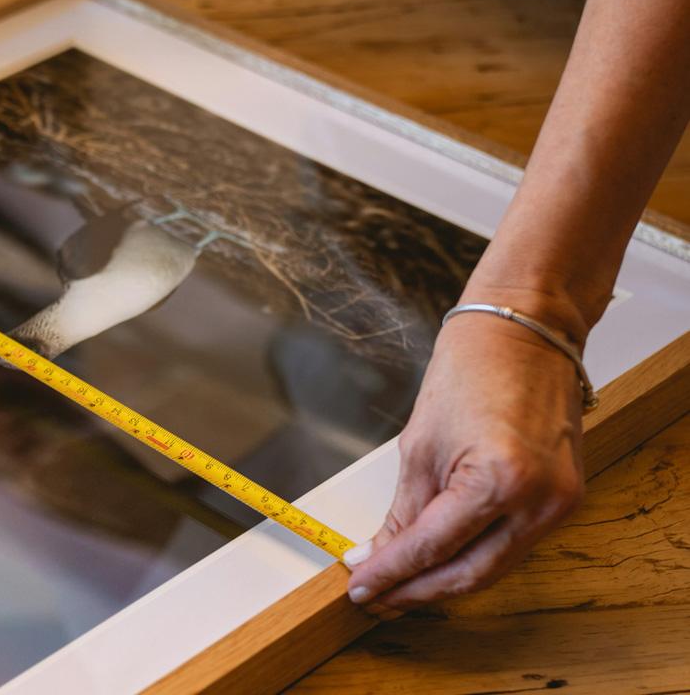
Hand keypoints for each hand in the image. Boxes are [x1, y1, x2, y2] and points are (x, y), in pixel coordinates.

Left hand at [344, 309, 585, 615]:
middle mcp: (539, 502)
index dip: (392, 572)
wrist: (523, 330)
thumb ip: (404, 510)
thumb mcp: (420, 444)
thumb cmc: (471, 368)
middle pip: (470, 573)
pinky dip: (475, 556)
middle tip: (376, 597)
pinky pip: (514, 545)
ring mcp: (560, 505)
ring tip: (399, 585)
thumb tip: (378, 554)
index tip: (360, 587)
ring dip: (445, 579)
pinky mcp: (566, 500)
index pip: (433, 547)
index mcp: (498, 481)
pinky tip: (440, 560)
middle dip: (417, 589)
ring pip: (494, 567)